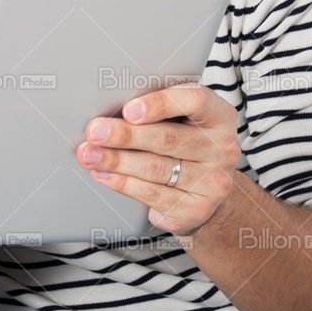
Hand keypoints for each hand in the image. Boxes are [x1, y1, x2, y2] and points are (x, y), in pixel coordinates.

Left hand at [75, 82, 240, 234]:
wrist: (206, 190)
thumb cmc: (184, 141)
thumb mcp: (181, 118)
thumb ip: (158, 108)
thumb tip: (108, 103)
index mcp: (219, 116)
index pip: (194, 101)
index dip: (160, 104)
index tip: (128, 110)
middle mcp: (221, 149)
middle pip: (168, 138)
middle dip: (125, 135)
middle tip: (95, 132)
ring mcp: (212, 181)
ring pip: (156, 168)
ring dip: (116, 160)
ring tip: (90, 154)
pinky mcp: (196, 208)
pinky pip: (152, 194)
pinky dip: (122, 183)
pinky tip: (103, 175)